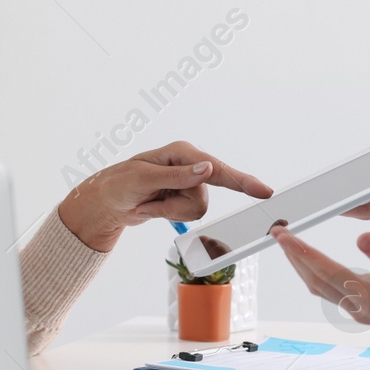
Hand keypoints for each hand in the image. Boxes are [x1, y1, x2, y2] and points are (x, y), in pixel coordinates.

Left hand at [56, 141, 272, 252]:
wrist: (105, 203)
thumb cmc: (118, 184)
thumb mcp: (143, 179)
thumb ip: (177, 176)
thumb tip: (207, 169)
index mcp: (182, 154)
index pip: (217, 169)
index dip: (242, 181)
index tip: (264, 191)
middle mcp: (188, 166)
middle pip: (204, 197)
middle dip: (176, 206)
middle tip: (150, 200)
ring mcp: (186, 183)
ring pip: (198, 210)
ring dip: (170, 212)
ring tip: (149, 203)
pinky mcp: (181, 198)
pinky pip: (188, 216)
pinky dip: (167, 215)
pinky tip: (151, 207)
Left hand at [270, 223, 369, 356]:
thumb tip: (362, 237)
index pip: (326, 271)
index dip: (302, 252)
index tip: (284, 235)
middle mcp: (360, 306)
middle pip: (315, 279)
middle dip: (293, 256)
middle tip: (276, 231)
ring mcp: (360, 309)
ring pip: (320, 286)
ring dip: (301, 264)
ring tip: (287, 241)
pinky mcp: (363, 307)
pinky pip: (330, 288)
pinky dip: (315, 270)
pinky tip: (310, 257)